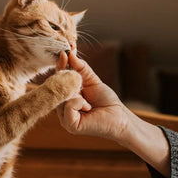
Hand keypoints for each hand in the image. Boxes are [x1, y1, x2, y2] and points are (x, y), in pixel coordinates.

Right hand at [56, 51, 170, 177]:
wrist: (119, 117)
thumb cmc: (106, 101)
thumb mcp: (92, 80)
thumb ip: (80, 68)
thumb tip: (69, 53)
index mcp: (65, 98)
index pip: (57, 80)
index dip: (60, 66)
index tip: (64, 52)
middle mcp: (62, 109)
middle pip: (57, 86)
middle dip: (68, 78)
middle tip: (80, 78)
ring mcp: (64, 118)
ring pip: (62, 95)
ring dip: (77, 92)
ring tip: (88, 101)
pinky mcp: (70, 125)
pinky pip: (68, 105)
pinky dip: (79, 102)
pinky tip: (87, 107)